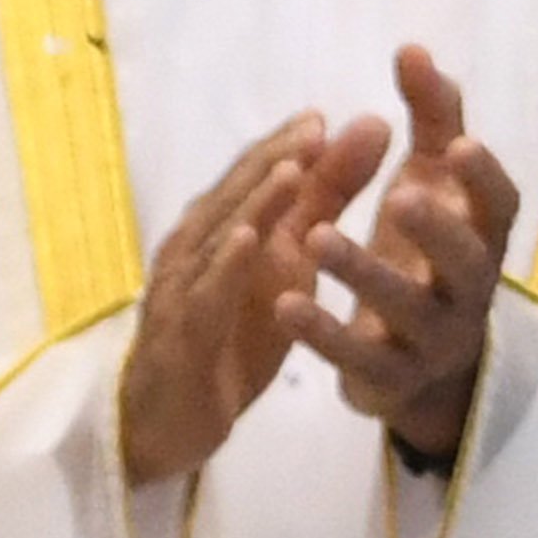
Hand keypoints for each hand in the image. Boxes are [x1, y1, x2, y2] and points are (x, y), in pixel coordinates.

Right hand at [122, 115, 382, 488]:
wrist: (170, 422)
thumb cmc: (230, 334)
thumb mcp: (287, 263)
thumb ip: (324, 197)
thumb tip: (367, 128)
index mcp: (217, 227)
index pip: (251, 176)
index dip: (286, 144)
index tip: (326, 116)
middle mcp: (193, 249)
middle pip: (233, 195)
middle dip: (274, 159)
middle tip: (318, 127)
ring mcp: (182, 290)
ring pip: (217, 237)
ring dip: (253, 203)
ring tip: (292, 171)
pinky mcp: (182, 336)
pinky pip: (204, 297)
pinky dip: (225, 266)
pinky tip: (250, 243)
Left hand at [288, 48, 522, 463]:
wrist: (420, 361)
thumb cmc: (424, 248)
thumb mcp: (431, 182)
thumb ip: (429, 118)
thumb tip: (412, 47)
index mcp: (481, 235)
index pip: (499, 207)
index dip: (483, 179)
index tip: (459, 144)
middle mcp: (467, 289)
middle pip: (463, 262)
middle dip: (435, 230)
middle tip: (398, 198)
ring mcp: (432, 339)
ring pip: (406, 310)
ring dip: (363, 273)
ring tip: (315, 235)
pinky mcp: (389, 378)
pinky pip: (358, 359)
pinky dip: (322, 333)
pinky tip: (284, 300)